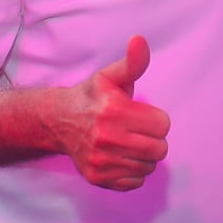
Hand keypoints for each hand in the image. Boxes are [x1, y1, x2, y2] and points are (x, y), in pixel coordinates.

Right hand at [62, 36, 169, 191]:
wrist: (59, 121)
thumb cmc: (92, 97)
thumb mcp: (111, 76)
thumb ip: (133, 62)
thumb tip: (140, 40)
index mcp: (114, 111)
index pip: (163, 125)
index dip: (155, 119)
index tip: (141, 114)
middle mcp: (106, 138)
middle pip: (160, 149)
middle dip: (153, 138)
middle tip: (136, 130)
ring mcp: (101, 161)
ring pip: (149, 166)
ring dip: (144, 155)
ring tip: (128, 142)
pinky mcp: (98, 177)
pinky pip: (135, 181)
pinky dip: (133, 171)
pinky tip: (120, 157)